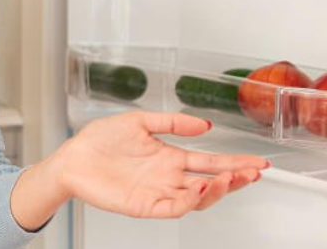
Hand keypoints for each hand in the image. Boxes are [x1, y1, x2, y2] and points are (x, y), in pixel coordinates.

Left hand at [57, 111, 269, 217]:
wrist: (71, 159)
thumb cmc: (98, 141)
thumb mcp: (138, 121)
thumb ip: (171, 122)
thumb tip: (204, 124)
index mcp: (169, 157)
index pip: (209, 162)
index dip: (234, 162)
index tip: (257, 161)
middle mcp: (168, 177)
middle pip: (212, 183)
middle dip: (236, 178)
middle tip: (255, 172)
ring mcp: (158, 192)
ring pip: (198, 198)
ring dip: (218, 190)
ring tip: (231, 177)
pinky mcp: (145, 205)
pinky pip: (173, 207)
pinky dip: (190, 201)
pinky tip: (201, 188)